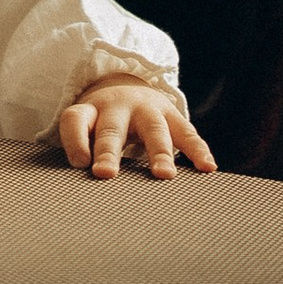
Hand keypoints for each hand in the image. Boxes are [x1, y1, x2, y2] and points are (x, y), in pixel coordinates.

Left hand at [57, 81, 215, 180]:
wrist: (125, 85)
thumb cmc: (100, 123)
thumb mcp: (86, 129)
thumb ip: (82, 154)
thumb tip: (78, 199)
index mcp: (89, 112)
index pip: (75, 120)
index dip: (75, 141)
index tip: (79, 164)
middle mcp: (116, 107)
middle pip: (111, 129)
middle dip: (108, 152)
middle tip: (105, 173)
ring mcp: (145, 109)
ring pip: (153, 130)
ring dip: (158, 153)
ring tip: (163, 175)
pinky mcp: (171, 114)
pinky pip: (186, 133)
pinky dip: (197, 150)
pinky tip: (207, 167)